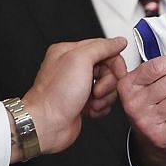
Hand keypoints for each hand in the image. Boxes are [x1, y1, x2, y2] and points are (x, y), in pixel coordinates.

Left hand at [20, 38, 129, 157]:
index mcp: (70, 52)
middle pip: (108, 69)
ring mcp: (79, 86)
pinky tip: (90, 109)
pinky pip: (103, 101)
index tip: (117, 72)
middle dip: (108, 82)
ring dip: (104, 97)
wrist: (48, 124)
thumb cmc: (55, 95)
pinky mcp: (83, 102)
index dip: (114, 61)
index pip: (104, 48)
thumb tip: (118, 41)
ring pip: (107, 87)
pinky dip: (100, 107)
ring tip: (91, 101)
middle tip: (97, 90)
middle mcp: (74, 68)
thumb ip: (102, 47)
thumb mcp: (80, 60)